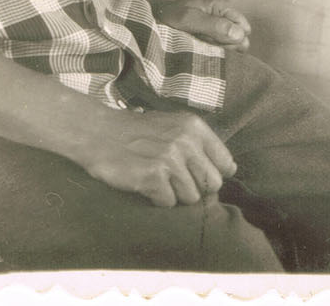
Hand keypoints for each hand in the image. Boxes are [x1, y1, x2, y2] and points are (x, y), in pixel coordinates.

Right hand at [79, 106, 236, 206]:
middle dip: (195, 187)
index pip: (225, 163)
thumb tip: (230, 169)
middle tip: (173, 179)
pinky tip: (145, 184)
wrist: (99, 133)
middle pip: (212, 185)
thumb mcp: (173, 126)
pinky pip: (169, 203)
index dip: (213, 174)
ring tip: (157, 178)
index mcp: (194, 127)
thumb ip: (200, 144)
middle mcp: (186, 141)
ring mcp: (170, 159)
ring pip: (191, 198)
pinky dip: (157, 199)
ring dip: (174, 194)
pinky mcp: (154, 177)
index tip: (197, 175)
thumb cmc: (138, 132)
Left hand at [154, 0, 251, 51]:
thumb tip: (240, 35)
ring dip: (219, 50)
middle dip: (226, 46)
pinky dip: (215, 52)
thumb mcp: (188, 19)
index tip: (211, 41)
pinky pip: (225, 49)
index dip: (231, 40)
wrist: (155, 18)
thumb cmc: (170, 16)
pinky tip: (202, 48)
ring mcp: (221, 25)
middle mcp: (225, 13)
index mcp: (222, 4)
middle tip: (204, 43)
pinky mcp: (215, 35)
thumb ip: (214, 26)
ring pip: (234, 46)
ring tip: (201, 45)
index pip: (243, 29)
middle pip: (241, 39)